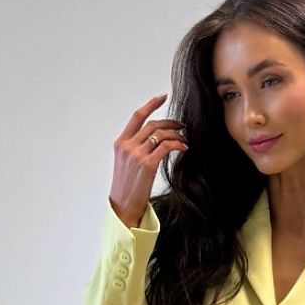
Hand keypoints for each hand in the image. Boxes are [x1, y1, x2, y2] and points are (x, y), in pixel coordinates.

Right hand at [109, 92, 188, 227]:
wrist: (123, 206)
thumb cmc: (126, 187)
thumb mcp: (125, 163)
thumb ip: (135, 148)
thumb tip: (153, 139)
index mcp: (120, 143)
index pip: (137, 117)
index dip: (151, 105)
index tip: (163, 97)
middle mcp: (127, 146)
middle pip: (153, 124)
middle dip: (170, 122)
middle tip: (182, 126)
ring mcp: (137, 154)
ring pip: (161, 134)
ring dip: (176, 134)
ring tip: (184, 139)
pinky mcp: (147, 164)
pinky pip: (166, 146)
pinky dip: (177, 144)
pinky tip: (183, 148)